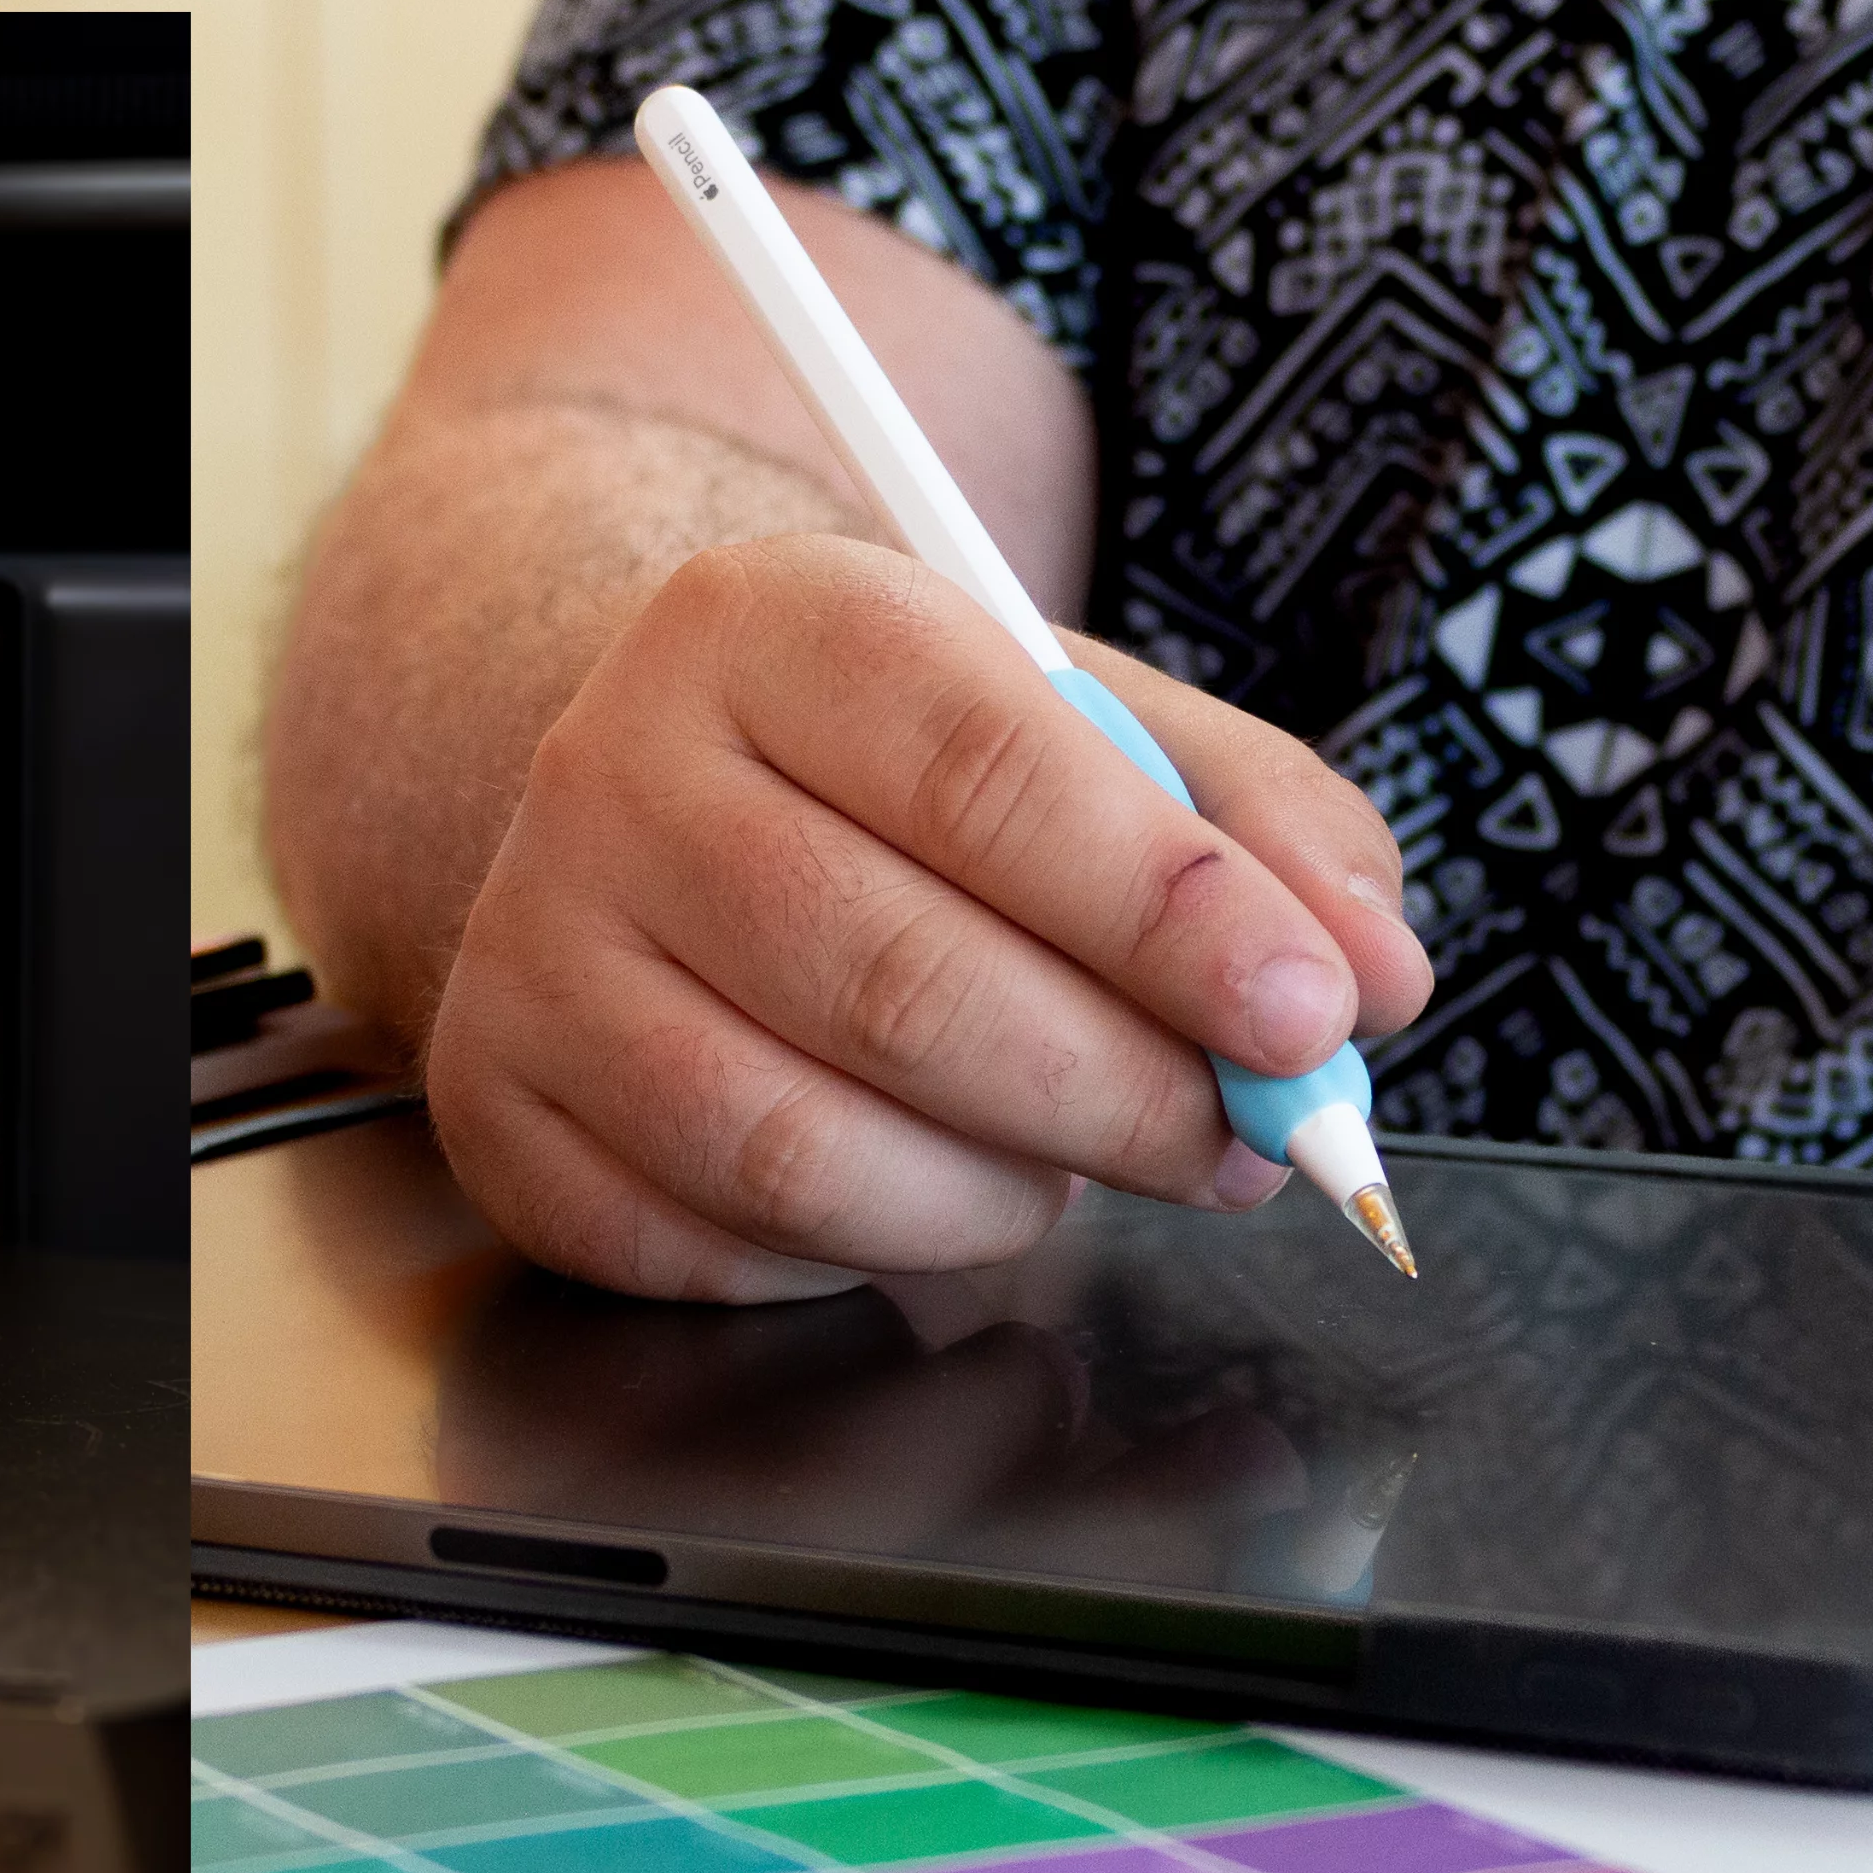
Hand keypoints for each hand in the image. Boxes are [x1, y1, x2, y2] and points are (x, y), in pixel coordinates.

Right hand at [423, 533, 1433, 1299]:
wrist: (648, 794)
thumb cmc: (898, 775)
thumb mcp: (1083, 727)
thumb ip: (1252, 829)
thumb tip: (1372, 976)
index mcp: (766, 621)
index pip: (980, 769)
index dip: (1165, 913)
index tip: (1315, 1012)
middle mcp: (612, 770)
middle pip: (898, 983)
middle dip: (1120, 1093)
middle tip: (1245, 1139)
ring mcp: (535, 951)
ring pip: (802, 1147)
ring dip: (1002, 1198)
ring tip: (1080, 1159)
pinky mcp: (501, 1110)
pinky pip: (723, 1241)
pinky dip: (865, 1251)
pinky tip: (921, 1178)